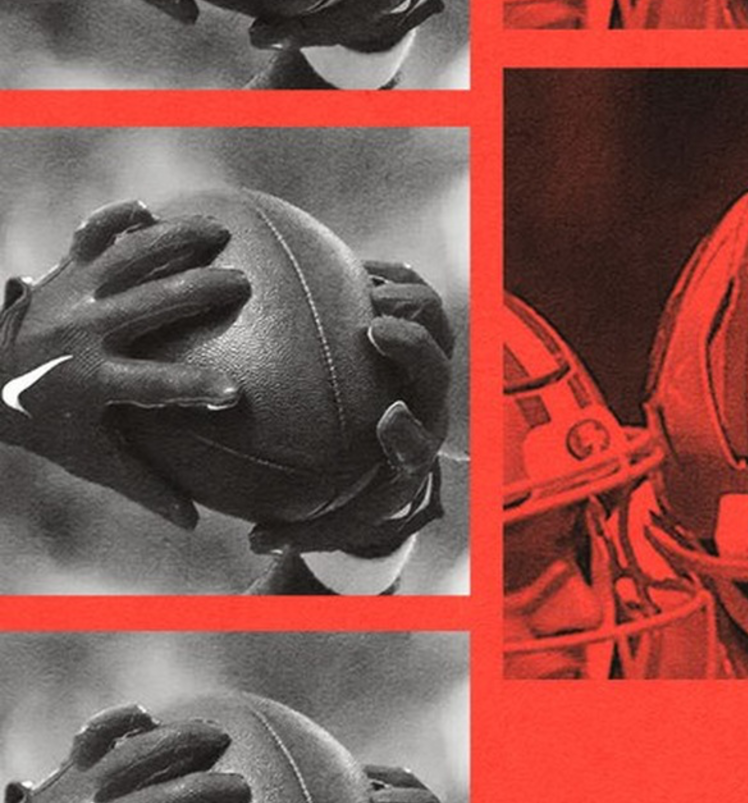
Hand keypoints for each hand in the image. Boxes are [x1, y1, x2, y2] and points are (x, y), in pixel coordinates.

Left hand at [0, 200, 251, 528]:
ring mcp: (73, 294)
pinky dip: (114, 218)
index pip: (153, 387)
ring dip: (176, 239)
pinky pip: (90, 235)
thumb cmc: (45, 423)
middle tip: (242, 286)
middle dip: (199, 291)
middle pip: (150, 305)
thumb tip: (196, 523)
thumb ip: (144, 484)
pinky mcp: (66, 271)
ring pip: (128, 256)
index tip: (235, 393)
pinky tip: (147, 210)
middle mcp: (84, 332)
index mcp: (93, 380)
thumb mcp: (89, 456)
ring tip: (219, 231)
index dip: (194, 390)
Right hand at [244, 261, 450, 560]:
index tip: (387, 420)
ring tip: (363, 285)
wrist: (389, 449)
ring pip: (437, 323)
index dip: (409, 432)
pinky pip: (413, 289)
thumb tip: (257, 538)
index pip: (417, 443)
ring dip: (408, 301)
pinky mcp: (418, 326)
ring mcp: (426, 362)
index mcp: (409, 450)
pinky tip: (348, 264)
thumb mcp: (326, 519)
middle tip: (375, 328)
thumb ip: (296, 529)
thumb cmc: (354, 490)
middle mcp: (426, 403)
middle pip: (437, 370)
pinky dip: (389, 274)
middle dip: (414, 348)